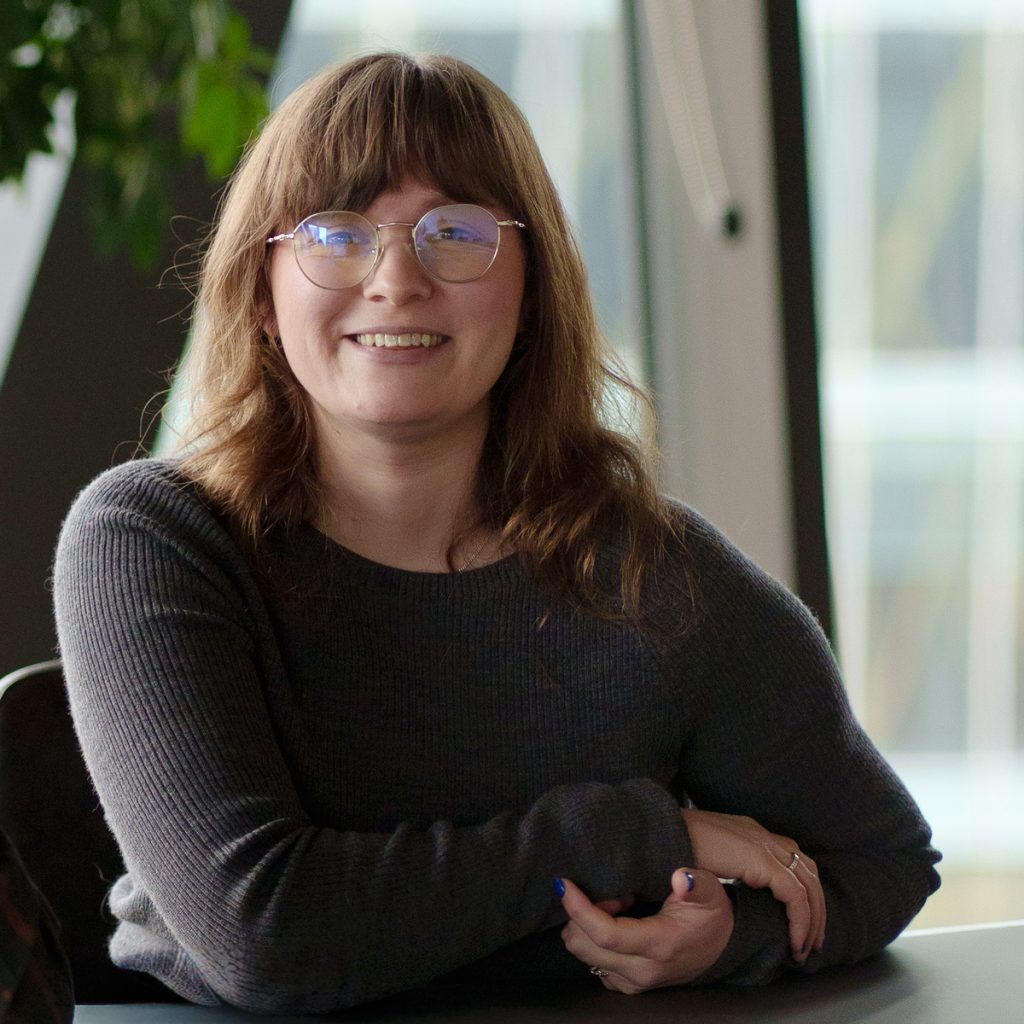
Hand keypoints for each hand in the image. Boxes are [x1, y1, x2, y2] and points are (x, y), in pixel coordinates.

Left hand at [558, 869, 732, 992]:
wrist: (721, 946)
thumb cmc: (711, 914)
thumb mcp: (710, 891)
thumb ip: (695, 883)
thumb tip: (680, 877)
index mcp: (660, 945)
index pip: (606, 934)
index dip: (578, 909)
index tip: (564, 883)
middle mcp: (642, 971)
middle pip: (584, 946)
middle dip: (582, 913)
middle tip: (611, 891)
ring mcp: (633, 982)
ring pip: (585, 955)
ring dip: (588, 925)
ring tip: (616, 904)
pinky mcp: (627, 985)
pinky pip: (594, 963)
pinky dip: (594, 939)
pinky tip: (615, 921)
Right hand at [682, 807, 825, 959]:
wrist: (659, 831)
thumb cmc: (671, 845)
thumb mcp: (703, 856)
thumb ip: (720, 866)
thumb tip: (723, 889)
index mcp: (748, 831)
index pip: (790, 857)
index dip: (802, 890)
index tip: (799, 921)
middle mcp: (760, 834)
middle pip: (807, 869)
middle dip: (815, 907)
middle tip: (811, 941)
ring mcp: (762, 844)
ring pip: (808, 884)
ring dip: (812, 919)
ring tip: (804, 948)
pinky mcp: (760, 860)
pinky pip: (795, 896)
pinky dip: (801, 920)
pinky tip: (794, 941)